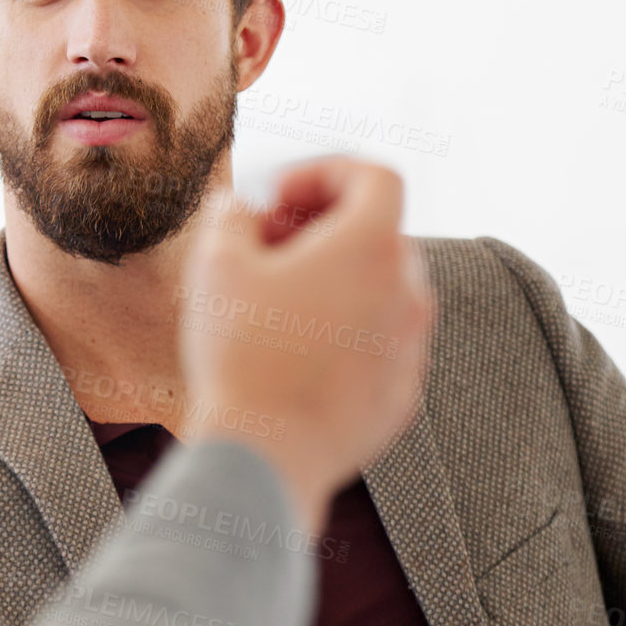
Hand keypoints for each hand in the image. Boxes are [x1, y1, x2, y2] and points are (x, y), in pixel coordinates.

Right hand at [177, 157, 436, 533]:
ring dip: (334, 278)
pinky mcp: (400, 394)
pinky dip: (344, 328)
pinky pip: (378, 340)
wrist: (266, 454)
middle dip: (321, 226)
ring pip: (381, 288)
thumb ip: (232, 214)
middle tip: (264, 246)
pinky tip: (292, 351)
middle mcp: (408, 291)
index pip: (375, 176)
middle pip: (378, 231)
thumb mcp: (216, 261)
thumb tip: (242, 209)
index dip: (324, 171)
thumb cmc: (242, 352)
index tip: (277, 196)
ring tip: (274, 301)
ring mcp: (410, 347)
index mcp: (372, 247)